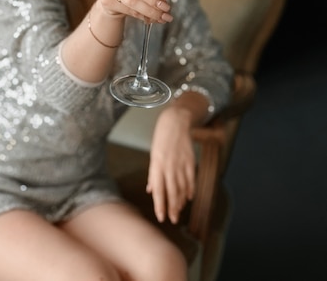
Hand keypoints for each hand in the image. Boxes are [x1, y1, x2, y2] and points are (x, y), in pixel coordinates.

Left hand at [146, 106, 196, 223]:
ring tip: (179, 211)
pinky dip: (190, 190)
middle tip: (172, 219)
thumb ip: (153, 173)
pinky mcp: (190, 161)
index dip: (160, 205)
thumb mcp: (153, 154)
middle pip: (171, 192)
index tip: (161, 217)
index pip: (158, 190)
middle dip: (172, 208)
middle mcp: (169, 166)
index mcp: (157, 165)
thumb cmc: (161, 138)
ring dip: (181, 201)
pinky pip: (191, 179)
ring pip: (182, 188)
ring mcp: (181, 164)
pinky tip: (189, 198)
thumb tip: (150, 189)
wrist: (175, 122)